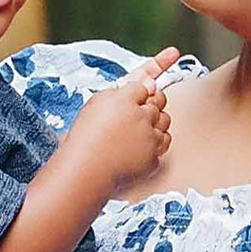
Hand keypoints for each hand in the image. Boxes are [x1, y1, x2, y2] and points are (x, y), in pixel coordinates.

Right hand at [56, 49, 178, 193]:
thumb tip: (146, 82)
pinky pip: (162, 146)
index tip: (133, 101)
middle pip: (159, 102)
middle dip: (150, 106)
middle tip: (135, 116)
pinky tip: (137, 148)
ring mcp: (150, 138)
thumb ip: (119, 91)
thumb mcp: (96, 104)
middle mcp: (142, 117)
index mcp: (125, 100)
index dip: (139, 94)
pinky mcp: (153, 158)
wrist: (85, 170)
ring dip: (155, 124)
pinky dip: (153, 146)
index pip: (144, 87)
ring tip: (136, 132)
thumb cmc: (85, 137)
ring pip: (165, 123)